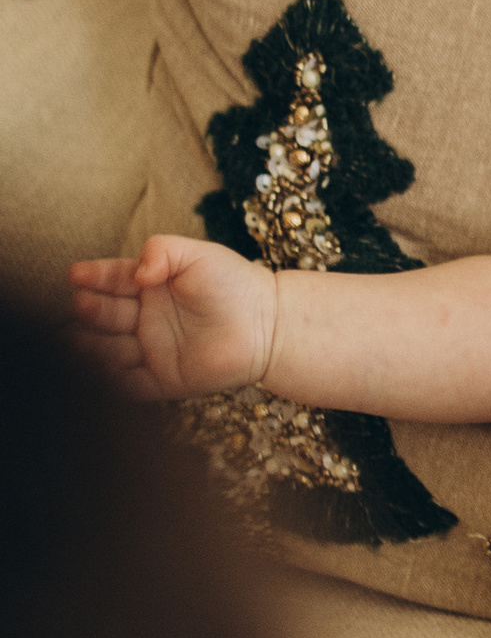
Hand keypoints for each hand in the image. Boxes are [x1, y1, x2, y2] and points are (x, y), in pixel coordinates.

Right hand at [69, 236, 273, 398]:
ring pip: (112, 350)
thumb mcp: (197, 254)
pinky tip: (98, 371)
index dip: (94, 277)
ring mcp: (155, 350)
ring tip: (76, 339)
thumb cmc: (235, 284)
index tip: (74, 275)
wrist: (269, 324)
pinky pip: (132, 385)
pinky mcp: (166, 380)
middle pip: (108, 314)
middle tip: (81, 304)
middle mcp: (148, 318)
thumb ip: (162, 251)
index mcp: (152, 286)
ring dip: (92, 346)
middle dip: (91, 310)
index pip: (114, 280)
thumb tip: (136, 274)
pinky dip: (113, 381)